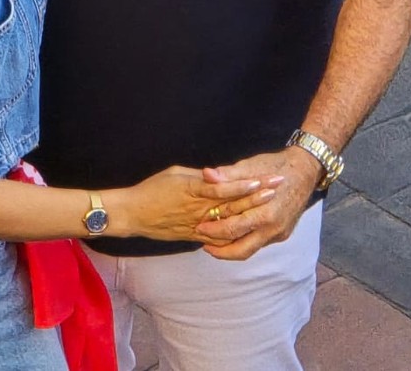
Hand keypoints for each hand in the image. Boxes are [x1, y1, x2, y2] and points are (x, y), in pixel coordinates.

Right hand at [105, 166, 281, 243]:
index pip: (226, 187)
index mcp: (194, 190)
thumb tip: (217, 174)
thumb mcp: (175, 173)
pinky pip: (218, 238)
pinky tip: (250, 230)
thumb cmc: (152, 189)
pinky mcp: (193, 235)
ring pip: (230, 222)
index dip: (246, 183)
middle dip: (257, 195)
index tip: (264, 178)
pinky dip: (234, 234)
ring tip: (269, 206)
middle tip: (277, 187)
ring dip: (251, 214)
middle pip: (234, 204)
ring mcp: (197, 224)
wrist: (132, 214)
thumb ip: (198, 176)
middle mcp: (199, 209)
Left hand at [194, 149, 321, 260]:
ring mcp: (280, 233)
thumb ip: (228, 174)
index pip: (233, 230)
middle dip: (220, 251)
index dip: (213, 231)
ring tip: (215, 242)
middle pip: (242, 250)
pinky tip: (234, 233)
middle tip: (204, 244)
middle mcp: (274, 228)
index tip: (199, 228)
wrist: (306, 169)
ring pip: (251, 249)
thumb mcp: (251, 166)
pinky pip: (260, 242)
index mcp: (265, 213)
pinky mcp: (283, 233)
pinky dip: (245, 240)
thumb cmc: (277, 165)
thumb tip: (206, 174)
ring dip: (232, 248)